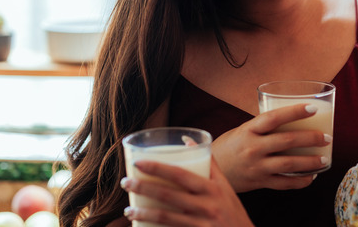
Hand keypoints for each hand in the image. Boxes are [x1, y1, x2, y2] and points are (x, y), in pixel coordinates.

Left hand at [121, 158, 253, 226]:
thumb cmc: (232, 210)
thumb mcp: (224, 185)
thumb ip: (208, 163)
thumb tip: (187, 140)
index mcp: (213, 188)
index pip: (181, 175)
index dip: (158, 168)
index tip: (138, 163)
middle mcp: (208, 205)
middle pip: (169, 195)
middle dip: (144, 188)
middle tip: (125, 182)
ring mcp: (202, 224)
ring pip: (166, 217)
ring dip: (143, 213)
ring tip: (128, 210)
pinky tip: (142, 226)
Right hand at [212, 104, 330, 191]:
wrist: (211, 170)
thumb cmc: (231, 146)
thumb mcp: (243, 130)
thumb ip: (264, 127)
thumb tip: (293, 118)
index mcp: (249, 130)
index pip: (274, 118)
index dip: (294, 112)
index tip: (312, 109)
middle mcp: (253, 147)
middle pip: (287, 141)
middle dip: (310, 138)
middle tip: (326, 137)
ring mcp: (256, 166)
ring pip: (289, 164)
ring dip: (310, 161)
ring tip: (324, 158)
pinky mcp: (259, 182)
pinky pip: (284, 183)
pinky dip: (300, 181)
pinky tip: (311, 177)